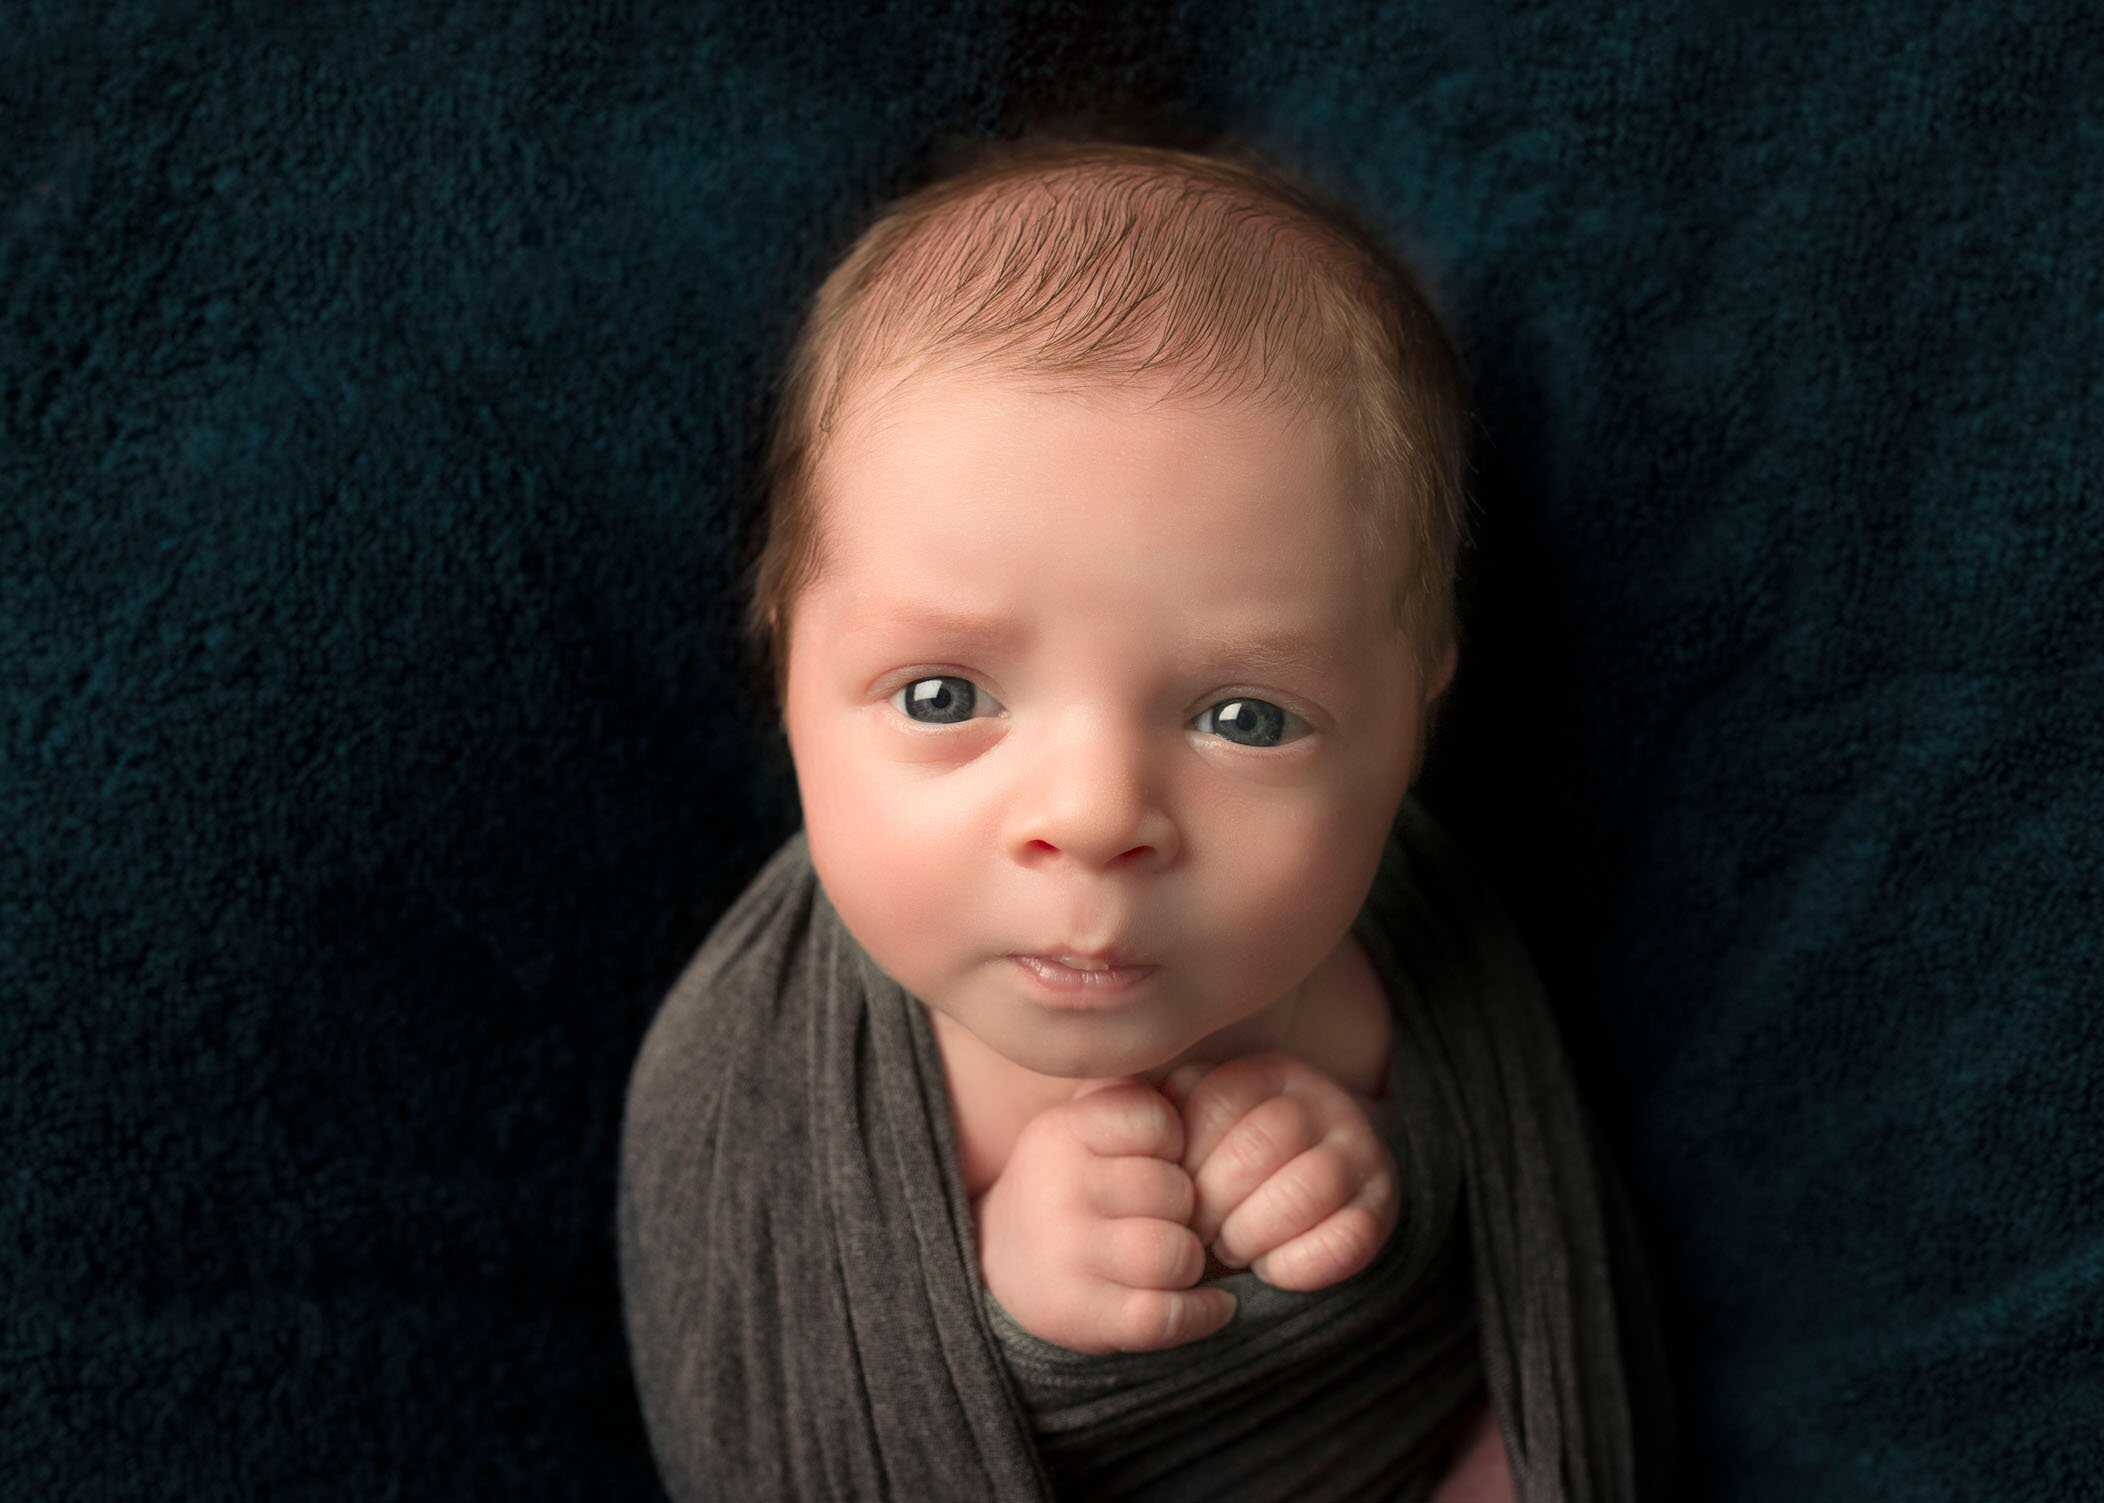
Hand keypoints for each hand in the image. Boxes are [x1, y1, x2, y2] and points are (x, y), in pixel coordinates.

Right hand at [973, 1077, 1239, 1355]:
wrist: (1000, 1263)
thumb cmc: (1068, 1185)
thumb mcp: (1080, 1125)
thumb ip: (1127, 1095)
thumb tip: (1196, 1078)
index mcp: (1063, 1131)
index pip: (1158, 1120)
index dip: (1176, 1145)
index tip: (1161, 1161)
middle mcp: (1059, 1188)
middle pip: (1175, 1192)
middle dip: (1187, 1210)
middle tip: (1169, 1218)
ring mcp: (1067, 1254)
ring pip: (1174, 1254)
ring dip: (1189, 1262)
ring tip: (1175, 1259)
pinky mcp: (1079, 1313)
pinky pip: (1166, 1315)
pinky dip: (1203, 1313)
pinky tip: (1211, 1305)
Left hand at [1162, 1052, 1397, 1291]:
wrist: (1293, 1207)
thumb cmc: (1217, 1171)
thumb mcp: (1184, 1129)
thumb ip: (1148, 1112)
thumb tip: (1104, 1103)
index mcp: (1263, 1072)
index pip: (1216, 1102)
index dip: (1185, 1160)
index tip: (1173, 1194)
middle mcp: (1318, 1100)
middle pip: (1263, 1142)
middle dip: (1217, 1202)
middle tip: (1199, 1232)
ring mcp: (1358, 1150)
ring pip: (1309, 1185)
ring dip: (1256, 1232)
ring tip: (1233, 1247)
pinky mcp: (1382, 1206)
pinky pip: (1348, 1237)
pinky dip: (1299, 1265)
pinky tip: (1271, 1269)